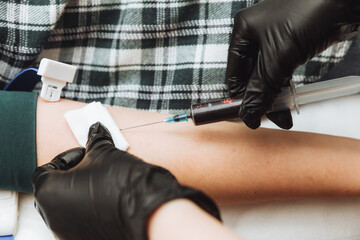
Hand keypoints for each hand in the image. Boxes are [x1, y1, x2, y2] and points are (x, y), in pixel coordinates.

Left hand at [32, 122, 219, 239]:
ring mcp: (68, 232)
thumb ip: (95, 140)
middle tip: (92, 167)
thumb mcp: (105, 153)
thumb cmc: (123, 183)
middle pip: (54, 190)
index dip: (66, 157)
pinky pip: (80, 220)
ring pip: (66, 207)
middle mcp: (52, 216)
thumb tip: (96, 130)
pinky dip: (88, 210)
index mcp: (49, 192)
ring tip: (103, 183)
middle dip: (71, 175)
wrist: (149, 210)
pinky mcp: (85, 239)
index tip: (84, 154)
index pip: (46, 169)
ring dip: (79, 193)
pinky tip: (108, 201)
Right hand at [227, 0, 359, 128]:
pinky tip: (285, 101)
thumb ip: (260, 88)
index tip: (245, 115)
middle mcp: (255, 35)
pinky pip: (280, 71)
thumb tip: (248, 113)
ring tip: (278, 114)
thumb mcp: (278, 58)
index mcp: (243, 31)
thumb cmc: (307, 15)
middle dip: (258, 97)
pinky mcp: (290, 45)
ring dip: (271, 95)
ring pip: (265, 75)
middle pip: (250, 75)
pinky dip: (282, 87)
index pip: (234, 72)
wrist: (343, 2)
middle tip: (264, 117)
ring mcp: (273, 40)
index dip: (239, 96)